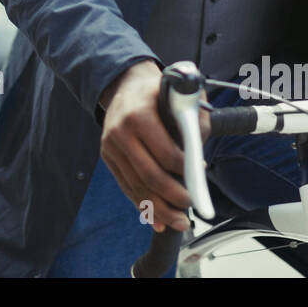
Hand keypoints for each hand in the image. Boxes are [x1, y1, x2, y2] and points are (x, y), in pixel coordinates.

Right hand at [98, 61, 209, 232]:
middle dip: (174, 197)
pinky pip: (126, 186)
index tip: (200, 177)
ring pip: (136, 187)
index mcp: (138, 114)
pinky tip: (158, 219)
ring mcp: (110, 147)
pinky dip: (143, 205)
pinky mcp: (108, 157)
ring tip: (179, 221)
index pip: (165, 153)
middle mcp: (119, 132)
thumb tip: (199, 155)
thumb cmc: (157, 91)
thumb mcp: (179, 94)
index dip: (185, 170)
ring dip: (160, 209)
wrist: (124, 84)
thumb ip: (195, 119)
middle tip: (192, 205)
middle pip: (149, 175)